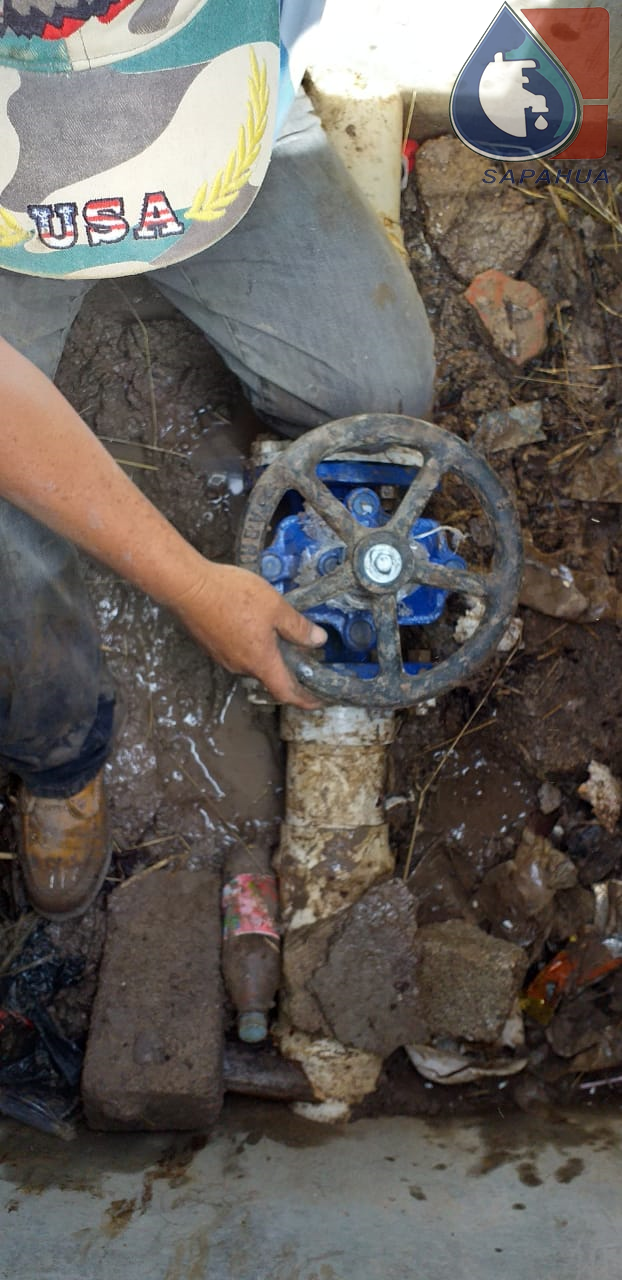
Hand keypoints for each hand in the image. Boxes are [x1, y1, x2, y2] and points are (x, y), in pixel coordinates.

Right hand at [171, 561, 326, 708]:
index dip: (304, 700)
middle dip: (286, 670)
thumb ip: (298, 627)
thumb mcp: (275, 607)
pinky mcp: (211, 646)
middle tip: (302, 655)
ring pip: (252, 662)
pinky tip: (253, 625)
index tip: (317, 702)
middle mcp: (241, 666)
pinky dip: (251, 646)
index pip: (285, 692)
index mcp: (260, 662)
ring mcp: (223, 657)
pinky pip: (238, 652)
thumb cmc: (234, 596)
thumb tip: (319, 641)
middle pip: (268, 676)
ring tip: (278, 636)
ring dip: (266, 655)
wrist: (188, 587)